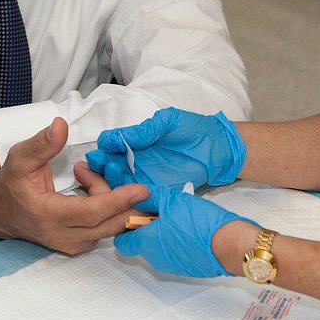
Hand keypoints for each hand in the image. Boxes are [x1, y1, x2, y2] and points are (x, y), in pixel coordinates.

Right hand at [0, 118, 148, 255]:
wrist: (2, 213)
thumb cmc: (12, 185)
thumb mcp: (20, 158)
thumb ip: (42, 143)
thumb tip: (61, 125)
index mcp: (48, 216)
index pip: (91, 213)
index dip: (117, 201)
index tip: (141, 189)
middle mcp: (63, 236)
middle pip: (108, 223)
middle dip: (126, 200)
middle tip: (134, 177)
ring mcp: (73, 244)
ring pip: (110, 225)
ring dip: (112, 198)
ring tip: (89, 174)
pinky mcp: (80, 245)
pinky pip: (105, 227)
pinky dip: (109, 206)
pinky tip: (92, 186)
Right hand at [86, 108, 245, 189]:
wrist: (219, 149)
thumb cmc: (194, 130)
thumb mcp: (166, 123)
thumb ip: (143, 131)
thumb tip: (115, 138)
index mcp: (135, 142)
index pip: (111, 146)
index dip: (103, 149)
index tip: (100, 152)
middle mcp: (136, 160)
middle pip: (111, 166)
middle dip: (102, 166)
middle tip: (100, 164)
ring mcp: (145, 176)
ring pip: (121, 183)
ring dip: (112, 180)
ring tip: (111, 173)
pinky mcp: (157, 191)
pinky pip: (138, 196)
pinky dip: (128, 196)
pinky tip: (123, 193)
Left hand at [113, 183, 254, 277]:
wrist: (229, 245)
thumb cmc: (199, 222)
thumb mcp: (172, 200)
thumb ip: (151, 197)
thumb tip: (137, 195)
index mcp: (146, 242)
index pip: (122, 243)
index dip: (127, 228)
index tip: (139, 215)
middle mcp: (155, 258)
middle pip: (142, 244)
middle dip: (150, 229)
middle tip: (165, 212)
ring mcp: (171, 266)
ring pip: (159, 249)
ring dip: (165, 236)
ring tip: (182, 219)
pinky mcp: (187, 269)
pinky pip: (175, 255)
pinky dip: (179, 244)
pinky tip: (193, 231)